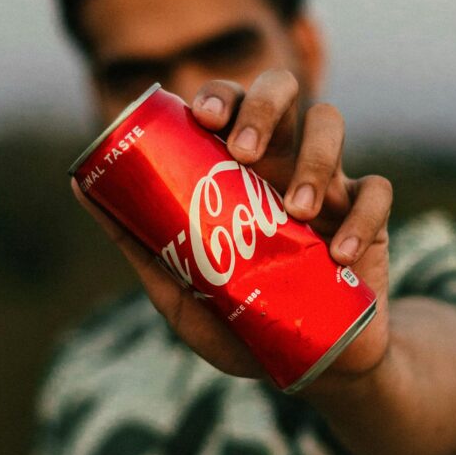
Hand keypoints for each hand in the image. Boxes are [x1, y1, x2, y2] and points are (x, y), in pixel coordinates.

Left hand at [72, 70, 392, 384]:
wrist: (310, 362)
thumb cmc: (242, 319)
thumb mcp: (181, 287)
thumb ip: (138, 240)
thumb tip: (78, 184)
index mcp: (240, 169)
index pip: (231, 105)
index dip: (221, 96)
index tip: (203, 117)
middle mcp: (283, 162)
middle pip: (284, 92)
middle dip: (264, 106)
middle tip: (242, 152)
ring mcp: (328, 186)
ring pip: (331, 125)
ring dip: (314, 160)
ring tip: (294, 213)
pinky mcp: (370, 218)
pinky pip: (376, 194)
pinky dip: (362, 219)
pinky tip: (340, 256)